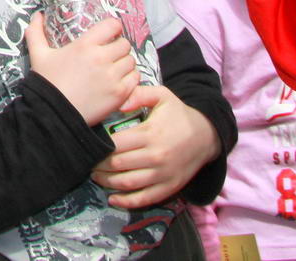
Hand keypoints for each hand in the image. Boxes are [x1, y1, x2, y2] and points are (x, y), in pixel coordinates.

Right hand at [25, 13, 136, 127]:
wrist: (53, 113)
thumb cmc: (47, 83)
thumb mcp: (39, 55)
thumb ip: (36, 32)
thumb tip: (37, 15)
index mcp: (85, 45)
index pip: (112, 25)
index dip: (113, 28)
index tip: (109, 34)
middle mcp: (102, 58)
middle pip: (124, 44)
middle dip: (119, 47)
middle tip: (111, 54)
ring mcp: (112, 76)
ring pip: (131, 61)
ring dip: (125, 63)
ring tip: (116, 68)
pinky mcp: (120, 93)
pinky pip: (135, 78)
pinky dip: (130, 78)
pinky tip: (120, 81)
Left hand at [92, 84, 221, 208]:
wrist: (207, 136)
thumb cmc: (179, 114)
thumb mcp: (162, 96)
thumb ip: (139, 95)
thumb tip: (117, 102)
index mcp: (150, 134)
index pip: (116, 145)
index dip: (99, 147)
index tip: (89, 145)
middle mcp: (155, 156)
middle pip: (118, 165)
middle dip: (99, 166)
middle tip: (88, 162)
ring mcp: (162, 175)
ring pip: (128, 183)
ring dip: (107, 183)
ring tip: (96, 177)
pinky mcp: (169, 187)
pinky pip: (145, 198)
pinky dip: (127, 202)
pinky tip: (113, 199)